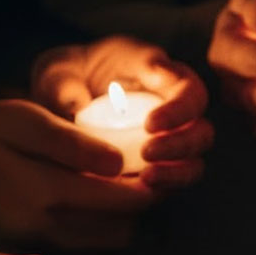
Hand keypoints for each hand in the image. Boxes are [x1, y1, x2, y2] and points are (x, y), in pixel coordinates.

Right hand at [0, 99, 152, 248]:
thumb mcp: (20, 121)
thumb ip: (71, 143)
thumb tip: (120, 163)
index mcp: (41, 191)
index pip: (119, 199)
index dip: (147, 185)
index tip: (154, 166)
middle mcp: (44, 229)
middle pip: (120, 226)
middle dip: (140, 204)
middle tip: (144, 177)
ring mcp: (40, 250)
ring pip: (107, 242)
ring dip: (123, 219)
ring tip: (118, 189)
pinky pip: (86, 249)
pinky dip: (100, 230)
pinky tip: (94, 206)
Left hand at [32, 35, 211, 188]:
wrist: (62, 102)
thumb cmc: (64, 79)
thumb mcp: (55, 74)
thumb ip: (62, 86)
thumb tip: (76, 106)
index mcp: (153, 68)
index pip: (185, 85)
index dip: (178, 107)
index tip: (151, 125)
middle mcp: (172, 100)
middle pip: (201, 122)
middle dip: (182, 141)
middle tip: (148, 153)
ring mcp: (173, 131)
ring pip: (197, 152)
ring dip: (180, 167)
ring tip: (148, 176)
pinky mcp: (166, 158)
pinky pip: (181, 172)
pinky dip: (169, 181)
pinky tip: (144, 186)